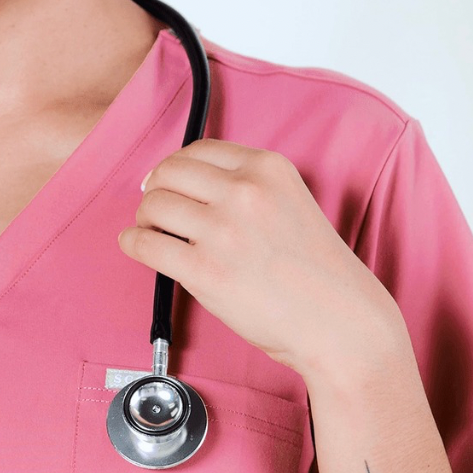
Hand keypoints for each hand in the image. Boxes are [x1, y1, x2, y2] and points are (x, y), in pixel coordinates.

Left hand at [117, 141, 403, 383]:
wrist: (340, 322)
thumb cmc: (317, 273)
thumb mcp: (291, 204)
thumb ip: (248, 189)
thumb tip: (186, 186)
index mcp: (268, 168)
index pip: (199, 150)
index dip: (175, 167)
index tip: (165, 180)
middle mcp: (244, 191)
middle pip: (169, 173)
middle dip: (155, 191)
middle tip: (155, 211)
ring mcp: (223, 230)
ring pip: (153, 205)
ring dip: (144, 219)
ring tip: (152, 233)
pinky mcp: (205, 270)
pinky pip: (146, 244)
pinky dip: (132, 242)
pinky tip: (137, 246)